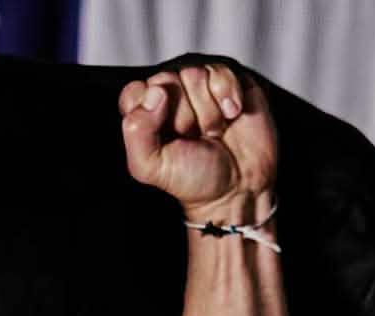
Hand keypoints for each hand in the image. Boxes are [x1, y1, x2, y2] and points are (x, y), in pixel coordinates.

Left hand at [118, 63, 277, 224]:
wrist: (239, 185)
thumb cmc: (194, 179)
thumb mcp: (152, 168)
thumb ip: (136, 133)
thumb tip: (154, 93)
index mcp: (146, 116)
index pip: (135, 92)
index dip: (151, 110)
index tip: (165, 133)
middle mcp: (170, 97)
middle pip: (166, 80)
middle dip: (182, 114)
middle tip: (191, 137)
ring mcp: (198, 87)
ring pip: (195, 74)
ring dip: (207, 110)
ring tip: (211, 131)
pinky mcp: (225, 80)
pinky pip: (221, 72)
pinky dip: (228, 96)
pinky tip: (231, 115)